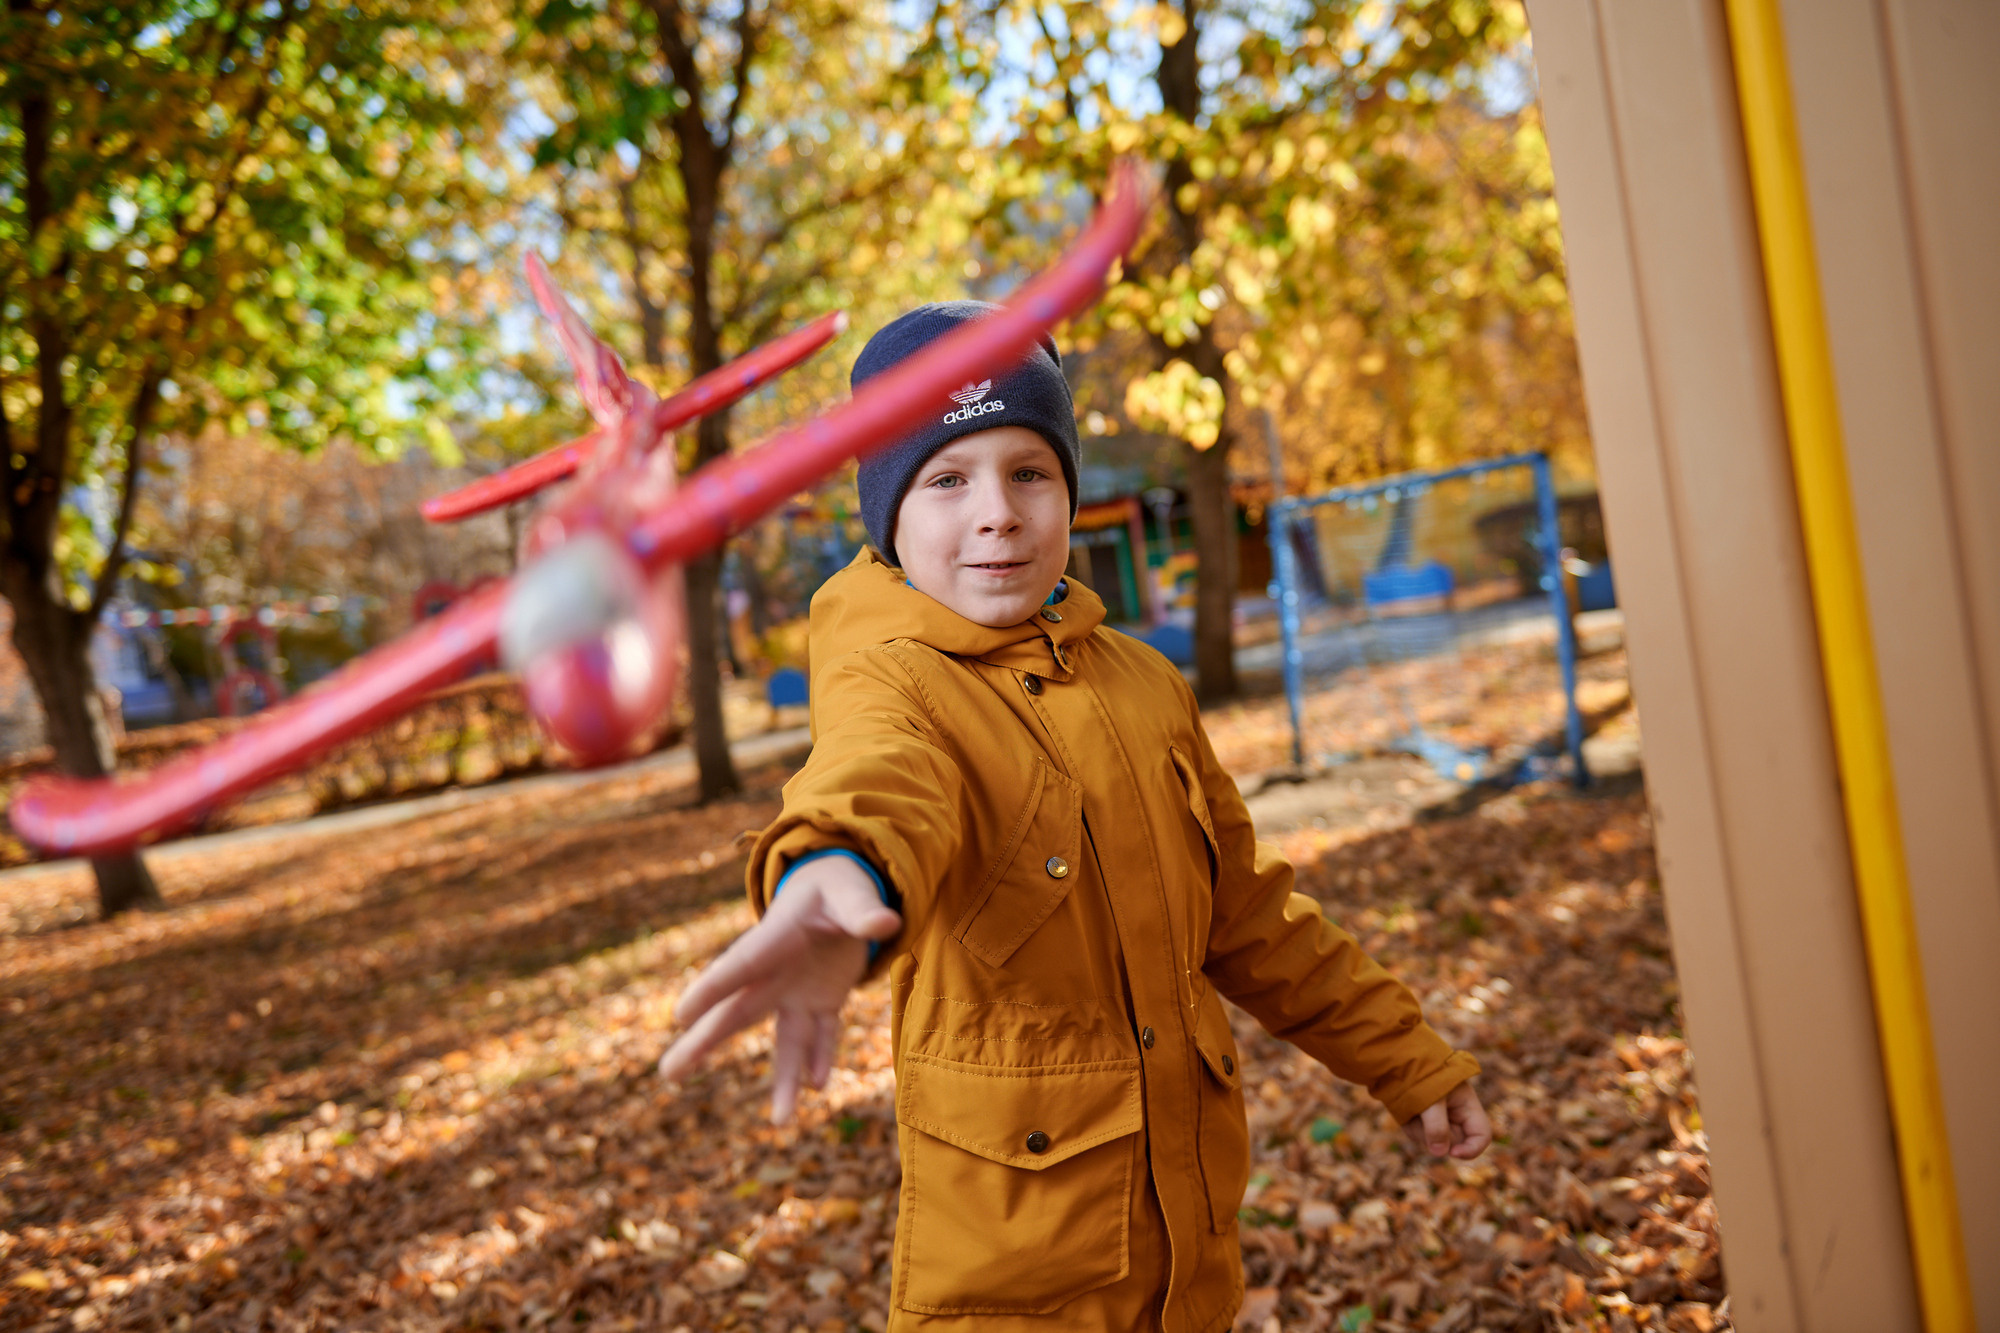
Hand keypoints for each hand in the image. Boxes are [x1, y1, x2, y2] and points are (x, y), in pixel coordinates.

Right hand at [657, 856, 900, 1123]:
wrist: (839, 895)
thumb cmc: (837, 886)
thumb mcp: (851, 891)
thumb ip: (864, 909)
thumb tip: (887, 923)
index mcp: (774, 939)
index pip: (738, 966)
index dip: (709, 989)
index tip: (680, 1015)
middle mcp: (778, 974)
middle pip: (738, 1013)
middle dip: (704, 1042)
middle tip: (669, 1073)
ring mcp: (798, 993)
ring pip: (786, 1041)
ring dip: (784, 1080)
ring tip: (782, 1122)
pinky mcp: (823, 1002)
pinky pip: (821, 1035)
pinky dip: (822, 1059)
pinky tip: (818, 1087)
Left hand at [1402, 1081, 1491, 1159]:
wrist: (1400, 1058)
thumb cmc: (1422, 1075)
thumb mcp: (1431, 1101)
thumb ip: (1437, 1127)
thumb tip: (1440, 1153)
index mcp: (1468, 1106)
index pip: (1482, 1136)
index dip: (1472, 1149)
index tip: (1453, 1153)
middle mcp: (1456, 1115)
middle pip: (1453, 1144)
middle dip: (1435, 1136)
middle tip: (1420, 1116)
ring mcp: (1440, 1119)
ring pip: (1433, 1142)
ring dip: (1419, 1130)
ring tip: (1411, 1107)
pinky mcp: (1425, 1120)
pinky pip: (1419, 1135)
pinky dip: (1411, 1126)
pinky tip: (1405, 1110)